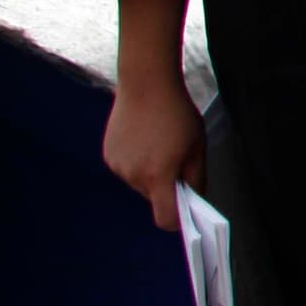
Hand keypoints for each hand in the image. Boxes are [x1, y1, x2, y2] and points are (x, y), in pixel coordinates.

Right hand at [103, 66, 207, 230]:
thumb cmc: (177, 114)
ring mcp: (118, 166)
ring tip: (160, 146)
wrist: (146, 84)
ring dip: (151, 174)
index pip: (165, 219)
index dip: (177, 221)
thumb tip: (194, 200)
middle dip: (167, 188)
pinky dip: (137, 163)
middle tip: (178, 163)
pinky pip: (127, 170)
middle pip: (154, 198)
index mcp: (158, 176)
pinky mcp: (108, 155)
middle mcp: (133, 175)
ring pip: (140, 184)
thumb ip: (196, 179)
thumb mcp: (197, 147)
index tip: (186, 212)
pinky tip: (144, 140)